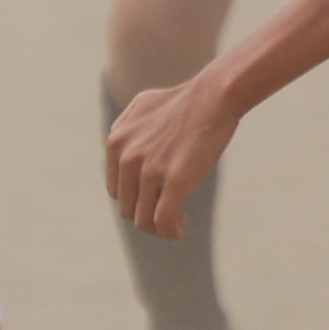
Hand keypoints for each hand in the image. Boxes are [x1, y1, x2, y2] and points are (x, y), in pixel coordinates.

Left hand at [106, 75, 242, 239]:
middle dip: (147, 218)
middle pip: (127, 208)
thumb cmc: (183, 101)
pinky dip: (170, 233)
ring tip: (179, 225)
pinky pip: (163, 221)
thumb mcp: (141, 107)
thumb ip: (126, 129)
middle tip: (171, 216)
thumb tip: (119, 145)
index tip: (156, 201)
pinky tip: (181, 232)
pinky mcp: (174, 180)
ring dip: (160, 229)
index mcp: (115, 141)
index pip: (116, 190)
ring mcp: (149, 170)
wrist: (213, 96)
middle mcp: (126, 156)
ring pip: (143, 220)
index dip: (136, 201)